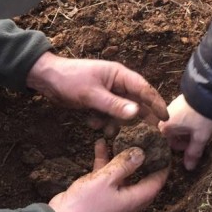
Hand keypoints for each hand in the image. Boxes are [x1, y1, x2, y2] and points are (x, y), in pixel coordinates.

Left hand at [26, 52, 167, 125]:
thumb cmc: (69, 80)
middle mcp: (117, 84)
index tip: (165, 119)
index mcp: (119, 75)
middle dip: (137, 119)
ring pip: (121, 112)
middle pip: (136, 103)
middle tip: (146, 136)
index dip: (156, 104)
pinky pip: (108, 115)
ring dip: (116, 123)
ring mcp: (108, 93)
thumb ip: (114, 105)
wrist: (46, 79)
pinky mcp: (98, 102)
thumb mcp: (91, 94)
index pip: (144, 89)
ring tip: (109, 131)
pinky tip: (92, 123)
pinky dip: (103, 121)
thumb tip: (137, 113)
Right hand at [48, 140, 167, 211]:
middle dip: (144, 160)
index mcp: (134, 199)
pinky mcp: (99, 192)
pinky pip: (107, 175)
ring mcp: (113, 196)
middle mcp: (127, 199)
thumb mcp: (106, 179)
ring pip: (123, 174)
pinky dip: (105, 161)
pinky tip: (100, 144)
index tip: (165, 150)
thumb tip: (142, 153)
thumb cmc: (86, 203)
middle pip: (142, 177)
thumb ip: (124, 165)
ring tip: (124, 138)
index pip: (156, 182)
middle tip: (147, 142)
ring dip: (122, 157)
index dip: (163, 167)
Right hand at [158, 94, 211, 170]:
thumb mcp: (200, 137)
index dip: (182, 147)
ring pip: (175, 127)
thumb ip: (193, 153)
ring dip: (185, 131)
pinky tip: (196, 120)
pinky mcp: (176, 104)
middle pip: (171, 135)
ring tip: (198, 128)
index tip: (192, 145)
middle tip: (197, 137)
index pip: (168, 145)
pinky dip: (186, 122)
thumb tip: (188, 168)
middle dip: (183, 139)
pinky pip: (178, 118)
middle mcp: (163, 119)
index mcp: (164, 128)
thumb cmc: (201, 117)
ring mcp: (169, 110)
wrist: (208, 93)